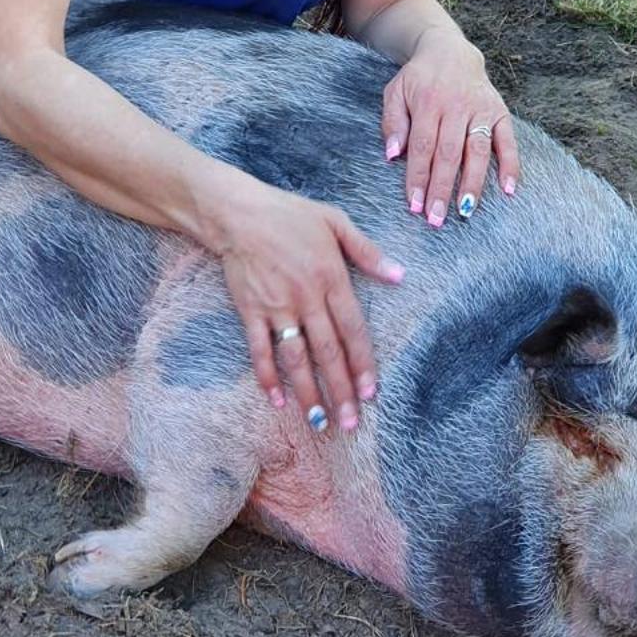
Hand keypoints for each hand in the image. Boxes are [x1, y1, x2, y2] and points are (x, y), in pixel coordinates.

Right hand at [212, 180, 404, 434]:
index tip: (371, 393)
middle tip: (350, 423)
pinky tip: (277, 401)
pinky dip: (267, 376)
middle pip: (327, 352)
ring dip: (308, 392)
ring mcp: (277, 306)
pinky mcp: (250, 311)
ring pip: (296, 358)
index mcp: (331, 277)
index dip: (363, 364)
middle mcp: (306, 297)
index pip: (352, 330)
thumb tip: (399, 276)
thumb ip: (367, 252)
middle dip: (341, 390)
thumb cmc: (289, 214)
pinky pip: (260, 350)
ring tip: (319, 421)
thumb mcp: (335, 221)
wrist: (237, 212)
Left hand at [381, 35, 519, 226]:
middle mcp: (456, 106)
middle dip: (442, 188)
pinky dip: (511, 165)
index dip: (418, 177)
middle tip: (436, 218)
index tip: (415, 204)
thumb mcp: (395, 92)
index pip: (422, 146)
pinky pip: (508, 141)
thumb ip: (392, 122)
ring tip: (467, 211)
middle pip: (449, 153)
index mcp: (428, 102)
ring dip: (473, 183)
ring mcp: (481, 109)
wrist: (449, 51)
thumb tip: (392, 154)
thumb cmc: (418, 79)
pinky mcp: (500, 111)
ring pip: (478, 150)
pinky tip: (509, 190)